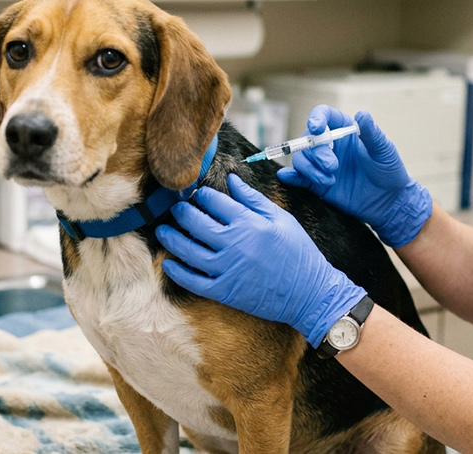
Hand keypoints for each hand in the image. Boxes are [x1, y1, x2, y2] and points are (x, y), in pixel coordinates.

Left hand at [155, 174, 365, 346]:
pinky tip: (169, 263)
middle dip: (181, 213)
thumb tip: (231, 179)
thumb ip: (253, 199)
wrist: (309, 293)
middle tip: (175, 209)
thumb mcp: (281, 219)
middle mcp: (234, 244)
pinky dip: (177, 271)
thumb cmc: (298, 253)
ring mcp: (226, 269)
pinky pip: (192, 281)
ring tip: (163, 231)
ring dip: (171, 239)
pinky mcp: (224, 291)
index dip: (201, 196)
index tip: (196, 194)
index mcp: (248, 223)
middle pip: (195, 223)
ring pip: (187, 250)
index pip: (214, 202)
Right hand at [276, 105, 431, 247]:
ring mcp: (321, 164)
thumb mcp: (383, 150)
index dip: (316, 118)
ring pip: (301, 159)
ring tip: (329, 181)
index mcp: (344, 130)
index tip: (317, 128)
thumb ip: (371, 133)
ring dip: (310, 169)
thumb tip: (361, 114)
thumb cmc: (389, 171)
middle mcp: (329, 145)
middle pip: (309, 140)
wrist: (388, 201)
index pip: (324, 116)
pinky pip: (298, 178)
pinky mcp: (317, 183)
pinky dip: (291, 177)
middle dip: (317, 153)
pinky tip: (287, 178)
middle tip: (333, 166)